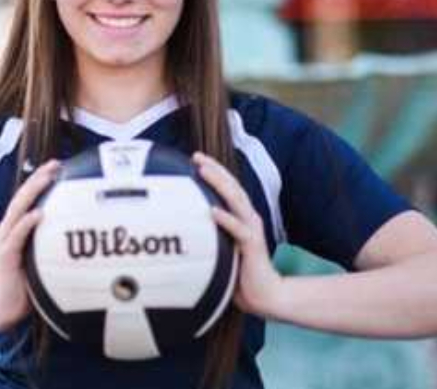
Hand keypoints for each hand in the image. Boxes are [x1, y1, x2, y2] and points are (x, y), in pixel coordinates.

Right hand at [0, 158, 59, 329]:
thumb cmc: (26, 280)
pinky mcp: (6, 256)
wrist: (3, 306)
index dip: (42, 178)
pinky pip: (17, 237)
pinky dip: (27, 223)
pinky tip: (39, 213)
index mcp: (18, 226)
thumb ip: (53, 239)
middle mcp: (10, 228)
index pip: (29, 196)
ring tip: (47, 178)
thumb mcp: (42, 254)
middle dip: (39, 178)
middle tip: (56, 164)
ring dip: (33, 192)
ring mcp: (7, 241)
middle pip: (23, 196)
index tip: (60, 165)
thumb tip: (80, 230)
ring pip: (19, 210)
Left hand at [193, 152, 283, 317]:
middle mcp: (248, 218)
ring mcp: (251, 230)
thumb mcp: (224, 246)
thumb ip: (212, 233)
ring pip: (235, 201)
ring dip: (218, 184)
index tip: (196, 158)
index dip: (215, 170)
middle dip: (214, 169)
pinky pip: (237, 230)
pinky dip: (225, 219)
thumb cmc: (241, 272)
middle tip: (196, 157)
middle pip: (231, 187)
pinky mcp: (251, 247)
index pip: (228, 187)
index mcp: (242, 216)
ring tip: (203, 171)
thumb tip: (186, 225)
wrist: (267, 296)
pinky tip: (212, 211)